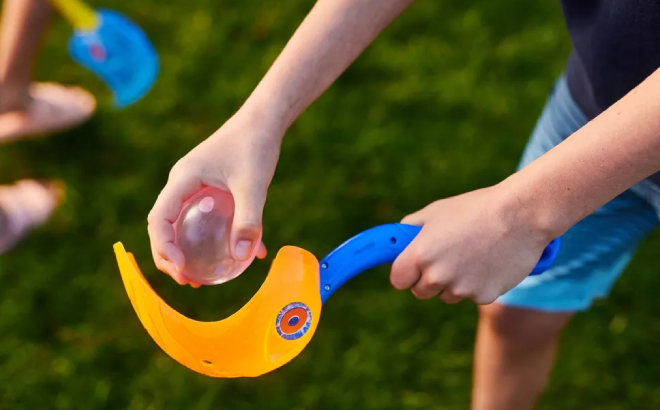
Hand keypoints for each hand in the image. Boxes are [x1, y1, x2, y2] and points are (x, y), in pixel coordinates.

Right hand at [147, 110, 282, 286]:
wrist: (265, 120)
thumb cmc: (255, 146)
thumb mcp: (253, 186)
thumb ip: (248, 220)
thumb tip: (242, 258)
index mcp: (183, 179)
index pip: (159, 219)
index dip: (163, 247)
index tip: (180, 269)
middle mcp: (183, 183)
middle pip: (164, 224)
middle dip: (169, 255)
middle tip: (186, 280)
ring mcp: (196, 185)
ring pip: (182, 223)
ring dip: (187, 250)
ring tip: (200, 277)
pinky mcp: (212, 188)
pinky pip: (205, 217)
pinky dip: (215, 237)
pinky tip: (242, 255)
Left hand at [390, 183, 553, 303]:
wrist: (521, 215)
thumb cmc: (476, 209)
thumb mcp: (437, 211)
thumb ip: (412, 228)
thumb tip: (399, 239)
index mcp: (420, 254)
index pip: (398, 280)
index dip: (405, 272)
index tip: (411, 267)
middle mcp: (437, 276)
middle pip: (420, 292)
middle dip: (427, 279)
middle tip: (445, 257)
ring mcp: (461, 289)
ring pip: (447, 295)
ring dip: (453, 282)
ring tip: (472, 254)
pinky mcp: (484, 297)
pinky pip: (471, 296)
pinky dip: (477, 284)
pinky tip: (489, 262)